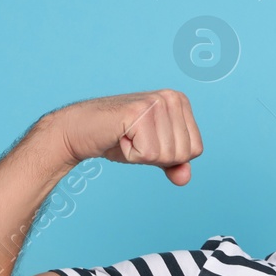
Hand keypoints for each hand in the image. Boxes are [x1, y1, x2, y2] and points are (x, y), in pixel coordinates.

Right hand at [47, 90, 203, 184]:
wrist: (80, 130)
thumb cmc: (117, 139)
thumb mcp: (154, 154)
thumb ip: (174, 164)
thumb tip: (185, 178)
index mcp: (181, 102)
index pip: (195, 149)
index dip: (169, 156)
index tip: (147, 141)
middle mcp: (172, 97)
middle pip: (183, 154)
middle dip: (156, 157)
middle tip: (134, 139)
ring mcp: (157, 102)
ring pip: (166, 155)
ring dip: (142, 155)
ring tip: (126, 137)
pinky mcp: (140, 112)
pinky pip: (148, 154)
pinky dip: (131, 154)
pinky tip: (120, 137)